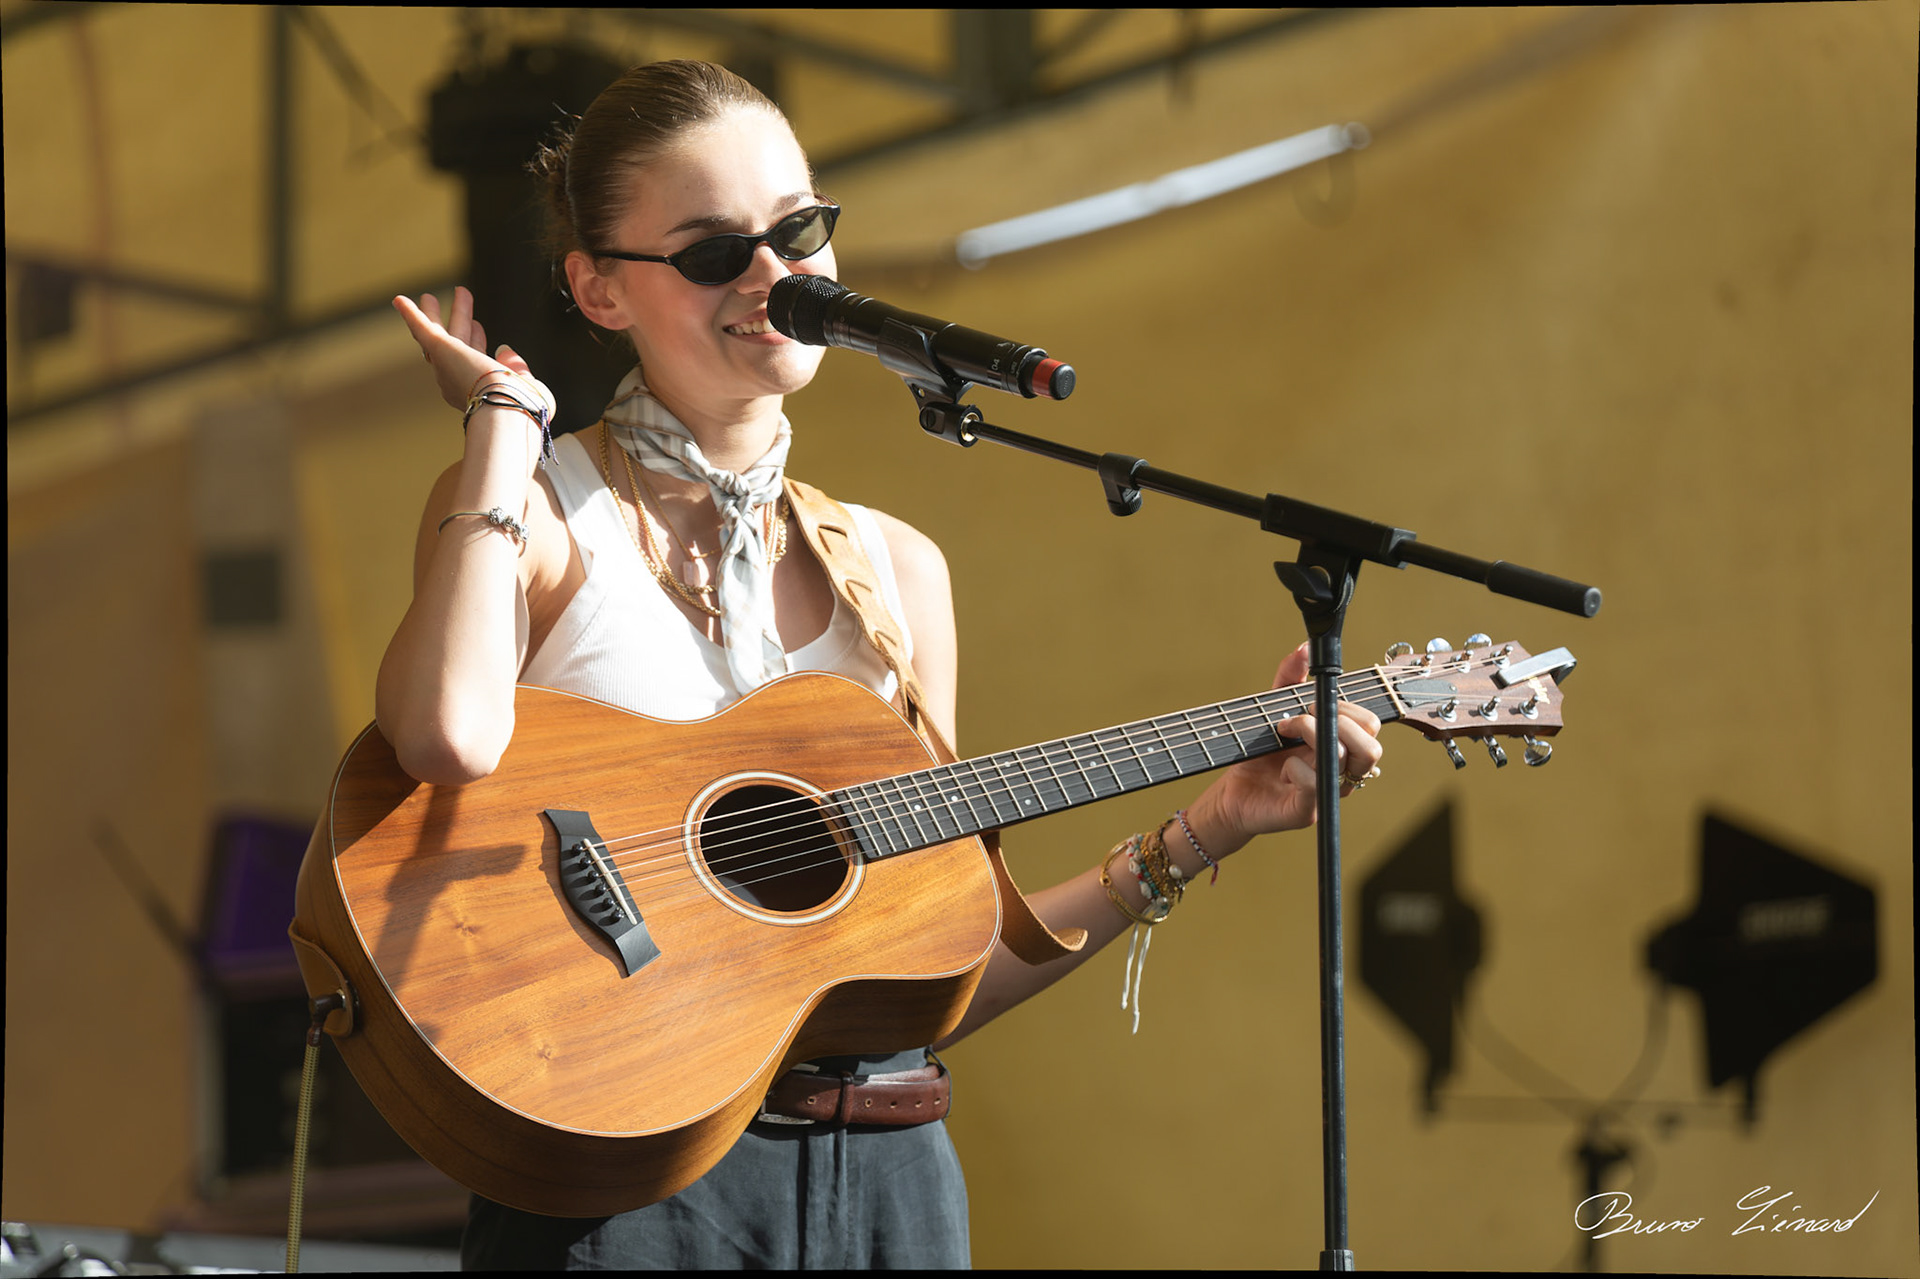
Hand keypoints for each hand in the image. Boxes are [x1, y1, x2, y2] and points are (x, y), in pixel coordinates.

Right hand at [392, 286, 538, 412]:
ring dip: (434, 314)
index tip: (478, 326)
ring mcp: (447, 367)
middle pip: (457, 343)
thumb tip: (505, 350)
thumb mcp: (529, 387)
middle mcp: (459, 380)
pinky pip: (422, 329)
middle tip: (460, 299)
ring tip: (429, 297)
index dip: (477, 341)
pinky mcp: (441, 351)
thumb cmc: (522, 408)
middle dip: (459, 320)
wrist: (506, 411)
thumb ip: (519, 369)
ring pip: (438, 335)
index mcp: (480, 390)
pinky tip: (399, 299)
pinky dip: (411, 314)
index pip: (474, 359)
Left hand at [1192, 641, 1385, 846]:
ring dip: (1309, 733)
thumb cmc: (1258, 754)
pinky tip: (1281, 768)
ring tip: (1283, 731)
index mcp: (1341, 748)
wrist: (1231, 792)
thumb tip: (1304, 648)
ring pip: (1343, 760)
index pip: (1370, 726)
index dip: (1346, 708)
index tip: (1311, 701)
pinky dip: (1295, 767)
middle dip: (1336, 720)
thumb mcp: (1272, 708)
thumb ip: (1289, 678)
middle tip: (1300, 716)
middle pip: (1371, 747)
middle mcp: (1341, 772)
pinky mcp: (1306, 811)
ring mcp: (1327, 794)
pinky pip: (1315, 785)